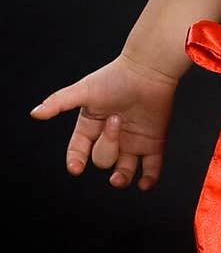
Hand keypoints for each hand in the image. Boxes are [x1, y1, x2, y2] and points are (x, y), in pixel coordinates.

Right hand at [29, 53, 180, 189]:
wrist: (149, 69)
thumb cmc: (116, 77)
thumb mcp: (84, 90)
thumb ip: (59, 102)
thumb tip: (35, 113)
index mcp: (92, 126)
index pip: (78, 150)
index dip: (75, 161)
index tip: (76, 168)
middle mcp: (111, 137)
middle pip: (102, 159)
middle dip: (107, 146)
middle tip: (116, 120)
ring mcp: (132, 141)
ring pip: (123, 170)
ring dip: (120, 178)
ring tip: (118, 178)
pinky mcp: (153, 143)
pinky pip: (151, 168)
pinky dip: (149, 179)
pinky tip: (144, 184)